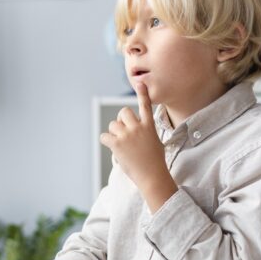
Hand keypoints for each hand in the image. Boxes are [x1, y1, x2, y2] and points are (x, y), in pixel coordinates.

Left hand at [98, 82, 176, 209]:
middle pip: (123, 112)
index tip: (140, 83)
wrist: (152, 176)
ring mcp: (127, 135)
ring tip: (121, 144)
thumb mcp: (156, 143)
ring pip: (113, 124)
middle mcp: (138, 127)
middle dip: (121, 120)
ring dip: (114, 132)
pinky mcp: (117, 144)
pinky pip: (104, 136)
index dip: (142, 94)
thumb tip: (136, 133)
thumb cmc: (155, 163)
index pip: (145, 106)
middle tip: (124, 132)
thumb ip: (146, 133)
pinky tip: (112, 147)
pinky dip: (106, 141)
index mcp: (149, 126)